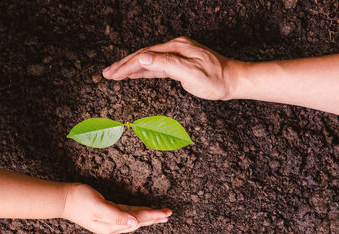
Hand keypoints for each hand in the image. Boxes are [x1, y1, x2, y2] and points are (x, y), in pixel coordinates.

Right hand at [62, 183, 171, 233]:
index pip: (137, 221)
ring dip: (148, 216)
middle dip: (154, 218)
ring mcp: (109, 219)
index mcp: (111, 225)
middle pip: (138, 221)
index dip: (152, 216)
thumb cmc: (79, 201)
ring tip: (160, 214)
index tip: (165, 213)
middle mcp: (112, 225)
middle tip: (168, 214)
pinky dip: (137, 212)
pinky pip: (127, 213)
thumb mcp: (98, 207)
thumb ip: (116, 215)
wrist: (64, 198)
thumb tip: (134, 222)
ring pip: (134, 218)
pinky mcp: (107, 212)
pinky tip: (142, 212)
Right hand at [103, 36, 239, 100]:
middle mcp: (174, 48)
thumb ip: (166, 64)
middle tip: (106, 73)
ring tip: (114, 74)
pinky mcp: (178, 64)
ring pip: (148, 61)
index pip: (145, 55)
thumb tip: (142, 57)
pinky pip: (156, 67)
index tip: (113, 74)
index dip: (127, 65)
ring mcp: (176, 55)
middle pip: (143, 55)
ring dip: (130, 68)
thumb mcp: (191, 73)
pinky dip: (143, 70)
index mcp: (176, 48)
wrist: (232, 81)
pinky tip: (134, 73)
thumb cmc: (215, 79)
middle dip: (123, 65)